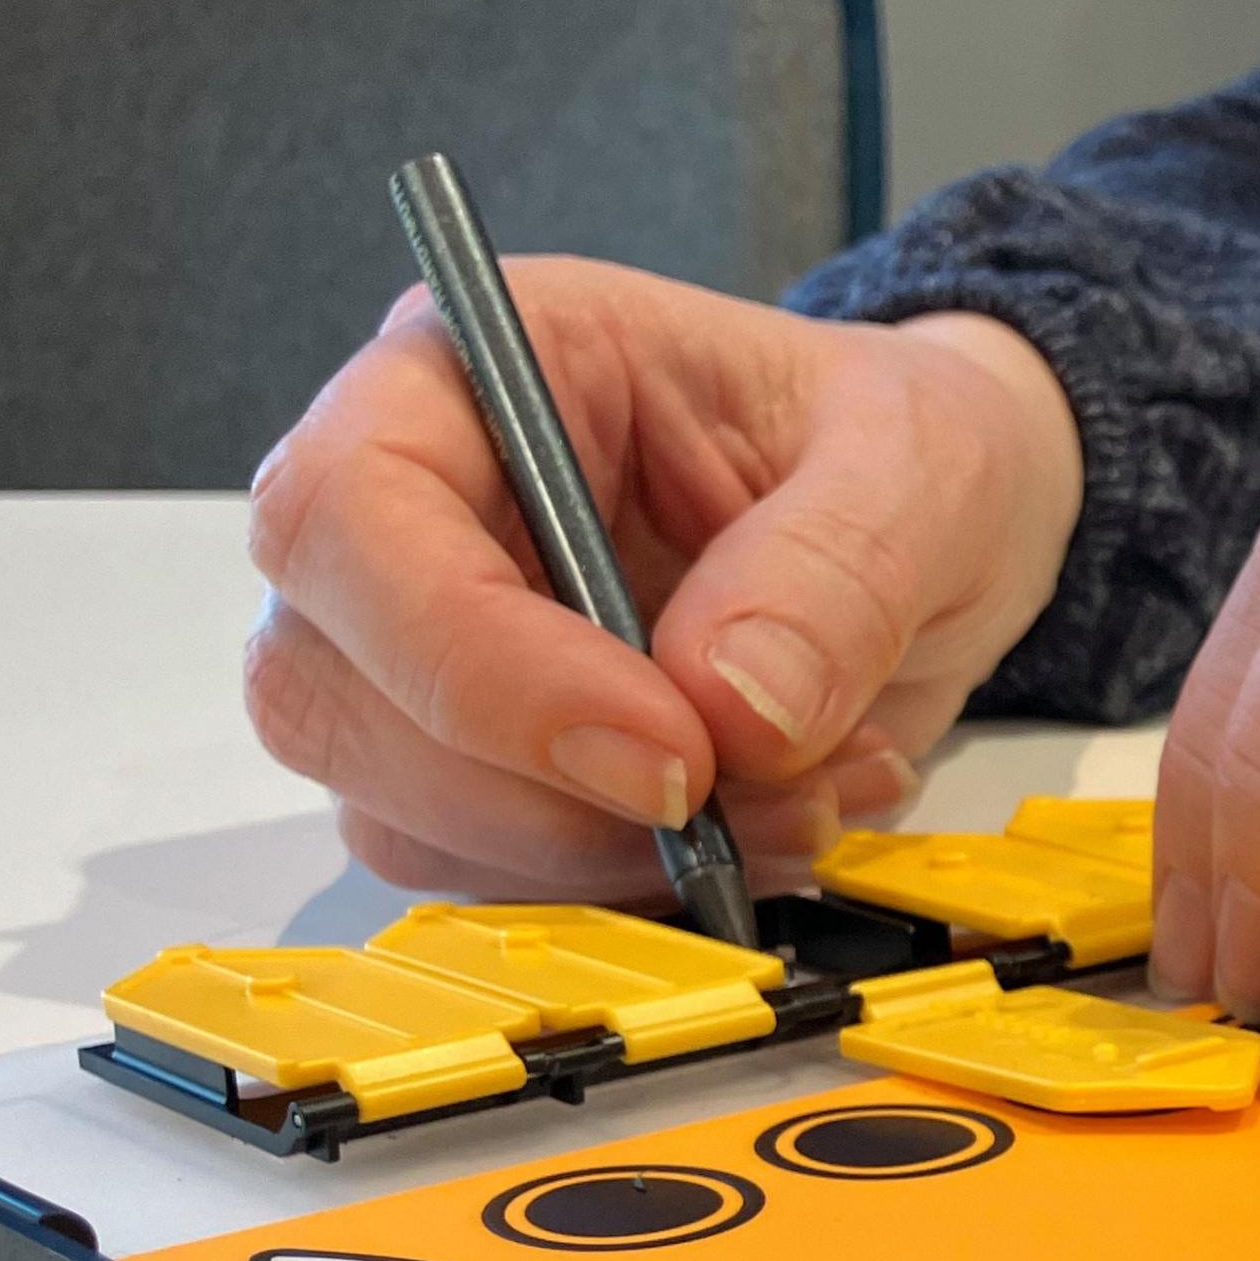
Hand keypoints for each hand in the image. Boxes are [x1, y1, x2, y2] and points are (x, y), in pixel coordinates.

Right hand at [244, 259, 1079, 897]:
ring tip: (809, 799)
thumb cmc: (897, 445)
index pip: (346, 510)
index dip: (473, 659)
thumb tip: (731, 708)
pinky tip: (771, 829)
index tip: (665, 752)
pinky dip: (637, 891)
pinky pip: (490, 879)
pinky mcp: (481, 774)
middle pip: (328, 690)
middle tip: (758, 799)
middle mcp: (414, 510)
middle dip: (546, 796)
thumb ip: (838, 569)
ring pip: (400, 812)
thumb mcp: (924, 464)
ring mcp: (424, 655)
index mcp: (484, 369)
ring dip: (609, 859)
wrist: (931, 530)